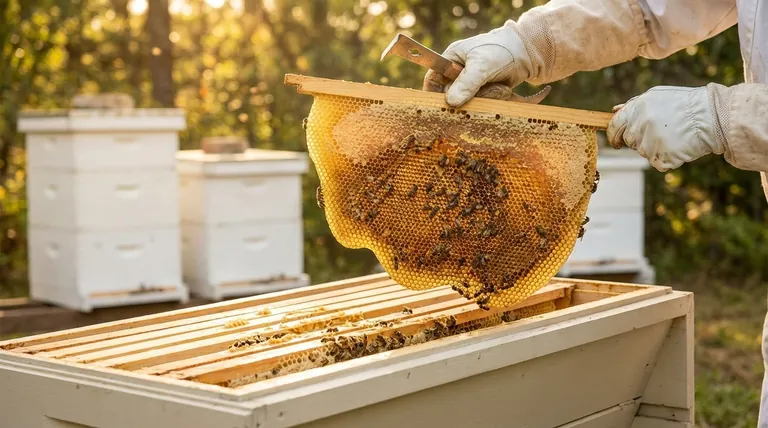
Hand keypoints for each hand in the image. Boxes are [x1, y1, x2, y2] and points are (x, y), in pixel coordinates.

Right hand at [422, 21, 541, 106]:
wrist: (528, 53)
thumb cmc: (502, 51)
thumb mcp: (482, 65)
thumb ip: (466, 83)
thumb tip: (451, 103)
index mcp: (452, 59)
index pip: (433, 79)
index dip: (434, 94)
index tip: (441, 106)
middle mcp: (459, 72)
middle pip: (451, 95)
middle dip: (467, 97)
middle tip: (479, 92)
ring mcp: (472, 83)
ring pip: (469, 101)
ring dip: (485, 97)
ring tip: (497, 85)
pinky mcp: (485, 91)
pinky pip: (482, 103)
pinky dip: (493, 99)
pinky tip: (503, 89)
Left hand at [607, 85, 725, 171]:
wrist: (712, 116)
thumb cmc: (684, 104)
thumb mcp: (657, 96)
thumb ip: (633, 105)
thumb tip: (614, 111)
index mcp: (638, 108)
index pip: (614, 126)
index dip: (613, 135)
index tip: (616, 142)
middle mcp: (641, 124)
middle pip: (629, 141)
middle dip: (639, 139)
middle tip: (659, 132)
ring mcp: (651, 141)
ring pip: (643, 152)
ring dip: (654, 148)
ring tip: (674, 136)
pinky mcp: (662, 156)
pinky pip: (657, 163)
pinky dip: (666, 158)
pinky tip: (678, 146)